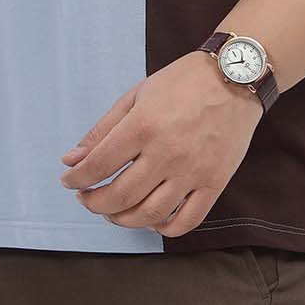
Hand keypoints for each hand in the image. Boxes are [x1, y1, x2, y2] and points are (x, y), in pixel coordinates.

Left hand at [58, 51, 264, 236]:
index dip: (77, 179)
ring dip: (123, 219)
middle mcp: (167, 152)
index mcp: (143, 125)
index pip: (99, 165)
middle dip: (95, 203)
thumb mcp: (136, 95)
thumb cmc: (182, 82)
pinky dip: (164, 228)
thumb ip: (102, 130)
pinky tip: (151, 218)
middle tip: (87, 198)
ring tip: (113, 211)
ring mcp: (193, 170)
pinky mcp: (215, 182)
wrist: (235, 76)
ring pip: (150, 214)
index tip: (70, 181)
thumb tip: (70, 160)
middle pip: (121, 196)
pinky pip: (187, 220)